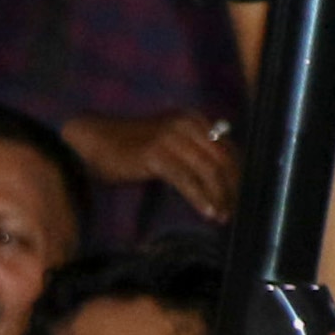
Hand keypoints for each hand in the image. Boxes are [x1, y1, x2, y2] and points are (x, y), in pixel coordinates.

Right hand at [61, 110, 238, 222]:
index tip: (241, 195)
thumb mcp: (166, 141)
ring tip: (223, 216)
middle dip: (233, 187)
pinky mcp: (156, 154)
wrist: (92, 140)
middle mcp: (186, 123)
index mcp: (192, 118)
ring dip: (219, 196)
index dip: (238, 173)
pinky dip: (200, 198)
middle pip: (222, 158)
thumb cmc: (127, 146)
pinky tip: (207, 212)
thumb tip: (217, 175)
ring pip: (208, 170)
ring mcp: (171, 137)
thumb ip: (191, 150)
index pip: (227, 147)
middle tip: (237, 210)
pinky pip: (186, 180)